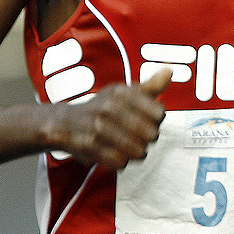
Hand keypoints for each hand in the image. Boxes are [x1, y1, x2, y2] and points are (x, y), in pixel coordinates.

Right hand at [52, 67, 170, 170]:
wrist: (64, 122)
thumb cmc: (102, 107)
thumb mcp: (125, 93)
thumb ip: (151, 85)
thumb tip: (169, 70)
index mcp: (122, 92)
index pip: (159, 113)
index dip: (157, 121)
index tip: (149, 121)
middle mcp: (109, 107)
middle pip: (151, 134)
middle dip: (148, 140)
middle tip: (140, 138)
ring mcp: (98, 127)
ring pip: (138, 150)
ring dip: (137, 153)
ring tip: (130, 148)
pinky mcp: (89, 146)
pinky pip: (120, 162)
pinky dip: (121, 162)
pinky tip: (116, 155)